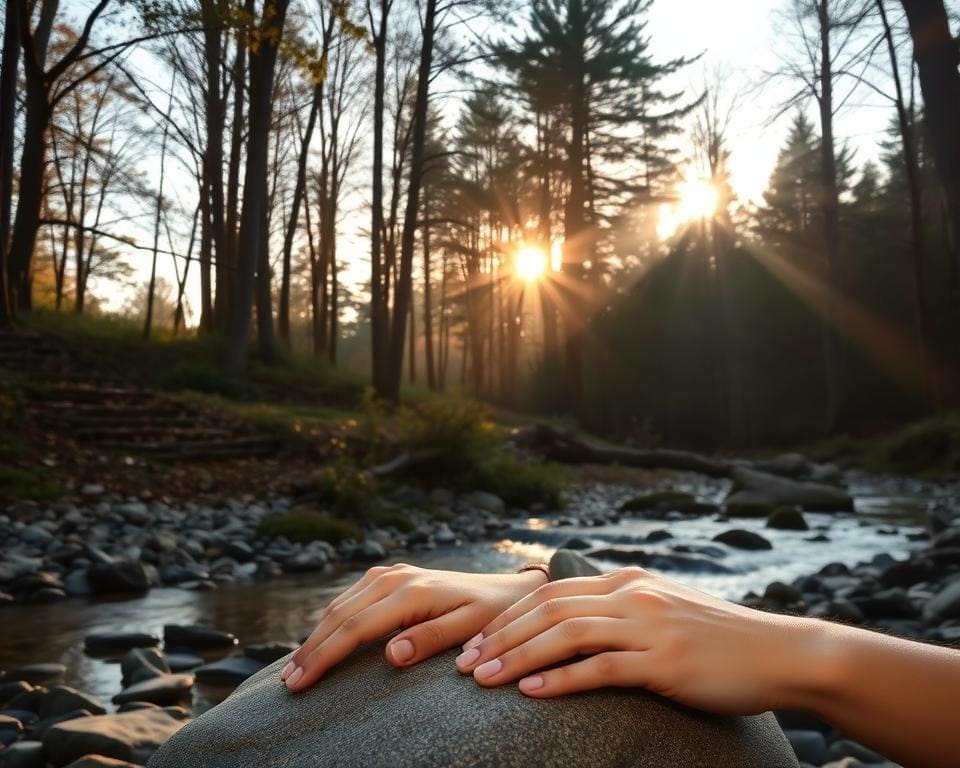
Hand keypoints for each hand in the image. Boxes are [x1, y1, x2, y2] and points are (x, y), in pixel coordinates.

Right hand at [282, 563, 547, 691]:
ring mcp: (390, 573)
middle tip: (288, 684)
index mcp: (411, 592)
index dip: (325, 656)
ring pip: (340, 604)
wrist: (507, 590)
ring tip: (295, 669)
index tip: (301, 682)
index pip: (356, 627)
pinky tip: (320, 641)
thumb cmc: (491, 615)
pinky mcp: (390, 576)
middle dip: (312, 649)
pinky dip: (331, 620)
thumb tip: (392, 655)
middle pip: (340, 614)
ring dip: (316, 635)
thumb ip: (431, 639)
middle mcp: (395, 577)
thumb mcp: (469, 629)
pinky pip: (351, 598)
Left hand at [454, 566, 807, 714]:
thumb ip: (623, 610)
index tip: (477, 639)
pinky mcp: (666, 661)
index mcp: (628, 582)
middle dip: (500, 635)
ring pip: (566, 634)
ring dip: (518, 657)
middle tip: (465, 662)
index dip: (509, 616)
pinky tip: (531, 694)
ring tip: (483, 679)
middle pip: (548, 609)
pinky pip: (602, 668)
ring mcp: (649, 626)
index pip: (552, 592)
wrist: (781, 652)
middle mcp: (633, 595)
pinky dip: (561, 680)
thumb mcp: (665, 611)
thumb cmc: (720, 639)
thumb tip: (578, 623)